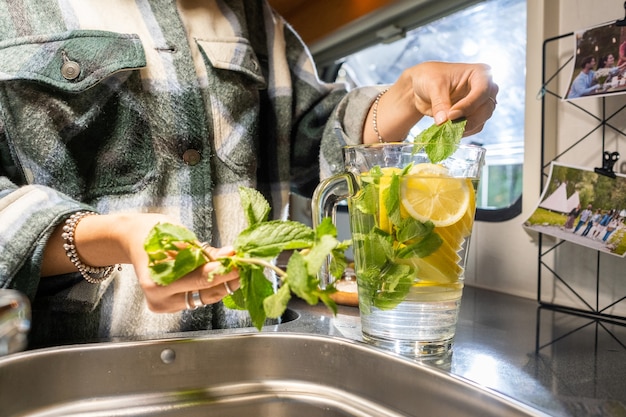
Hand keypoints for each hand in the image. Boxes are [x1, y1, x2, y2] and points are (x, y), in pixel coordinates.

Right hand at [121, 214, 240, 312]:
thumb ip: (205, 252)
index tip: (240, 264)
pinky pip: (196, 298)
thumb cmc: (153, 233)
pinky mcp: (169, 307)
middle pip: (204, 293)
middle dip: (227, 279)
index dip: (224, 272)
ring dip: (221, 285)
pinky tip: (218, 276)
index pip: (200, 279)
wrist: (132, 239)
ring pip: (203, 298)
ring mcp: (164, 305)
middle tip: (243, 266)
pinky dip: (208, 287)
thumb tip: (230, 255)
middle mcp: (159, 298)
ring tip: (234, 270)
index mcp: (157, 281)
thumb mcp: (180, 237)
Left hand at [366, 62, 497, 141]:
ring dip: (464, 128)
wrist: (416, 88)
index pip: (482, 91)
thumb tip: (445, 122)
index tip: (451, 115)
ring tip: (444, 130)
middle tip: (448, 126)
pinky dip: (461, 132)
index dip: (468, 105)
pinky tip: (447, 133)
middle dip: (467, 118)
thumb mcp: (432, 86)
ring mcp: (479, 103)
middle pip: (486, 107)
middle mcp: (484, 88)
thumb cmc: (426, 78)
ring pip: (482, 120)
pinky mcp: (472, 116)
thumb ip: (440, 103)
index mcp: (479, 73)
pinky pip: (473, 128)